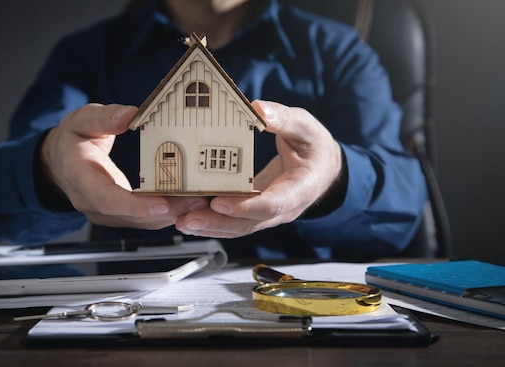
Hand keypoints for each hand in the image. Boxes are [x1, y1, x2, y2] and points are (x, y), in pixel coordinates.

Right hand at [41, 103, 208, 228]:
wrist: (60, 162)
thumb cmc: (73, 139)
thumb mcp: (81, 120)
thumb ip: (103, 118)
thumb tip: (129, 115)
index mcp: (80, 177)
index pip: (106, 198)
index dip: (135, 205)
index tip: (162, 204)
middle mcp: (92, 203)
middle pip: (132, 215)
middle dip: (168, 210)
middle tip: (199, 200)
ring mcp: (106, 214)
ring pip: (143, 222)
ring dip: (173, 214)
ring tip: (202, 200)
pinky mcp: (120, 216)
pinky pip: (146, 219)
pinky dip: (169, 212)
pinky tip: (190, 201)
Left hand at [175, 100, 343, 237]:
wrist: (323, 170)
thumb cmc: (315, 148)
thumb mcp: (306, 127)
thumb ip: (284, 119)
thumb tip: (258, 110)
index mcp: (300, 189)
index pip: (273, 204)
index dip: (246, 207)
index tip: (220, 203)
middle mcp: (283, 209)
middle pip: (248, 223)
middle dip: (217, 223)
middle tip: (188, 219)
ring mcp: (267, 215)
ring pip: (238, 228)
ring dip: (209, 226)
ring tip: (182, 222)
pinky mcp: (254, 213)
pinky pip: (233, 222)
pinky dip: (211, 221)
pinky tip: (188, 217)